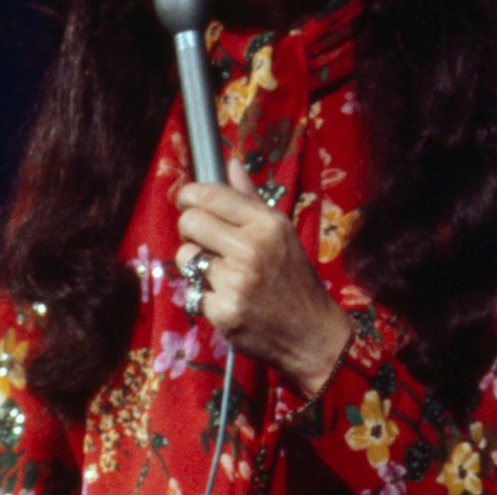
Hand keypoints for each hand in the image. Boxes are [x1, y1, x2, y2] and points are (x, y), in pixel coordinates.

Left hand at [175, 157, 352, 394]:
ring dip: (194, 264)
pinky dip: (203, 295)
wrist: (311, 333)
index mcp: (267, 224)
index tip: (186, 201)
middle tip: (203, 240)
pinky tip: (226, 298)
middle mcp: (251, 249)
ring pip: (185, 257)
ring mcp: (236, 282)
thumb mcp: (280, 232)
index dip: (189, 194)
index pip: (211, 195)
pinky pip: (191, 291)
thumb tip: (229, 163)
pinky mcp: (224, 312)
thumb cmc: (294, 278)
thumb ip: (250, 198)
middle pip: (190, 222)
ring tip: (218, 272)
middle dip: (189, 229)